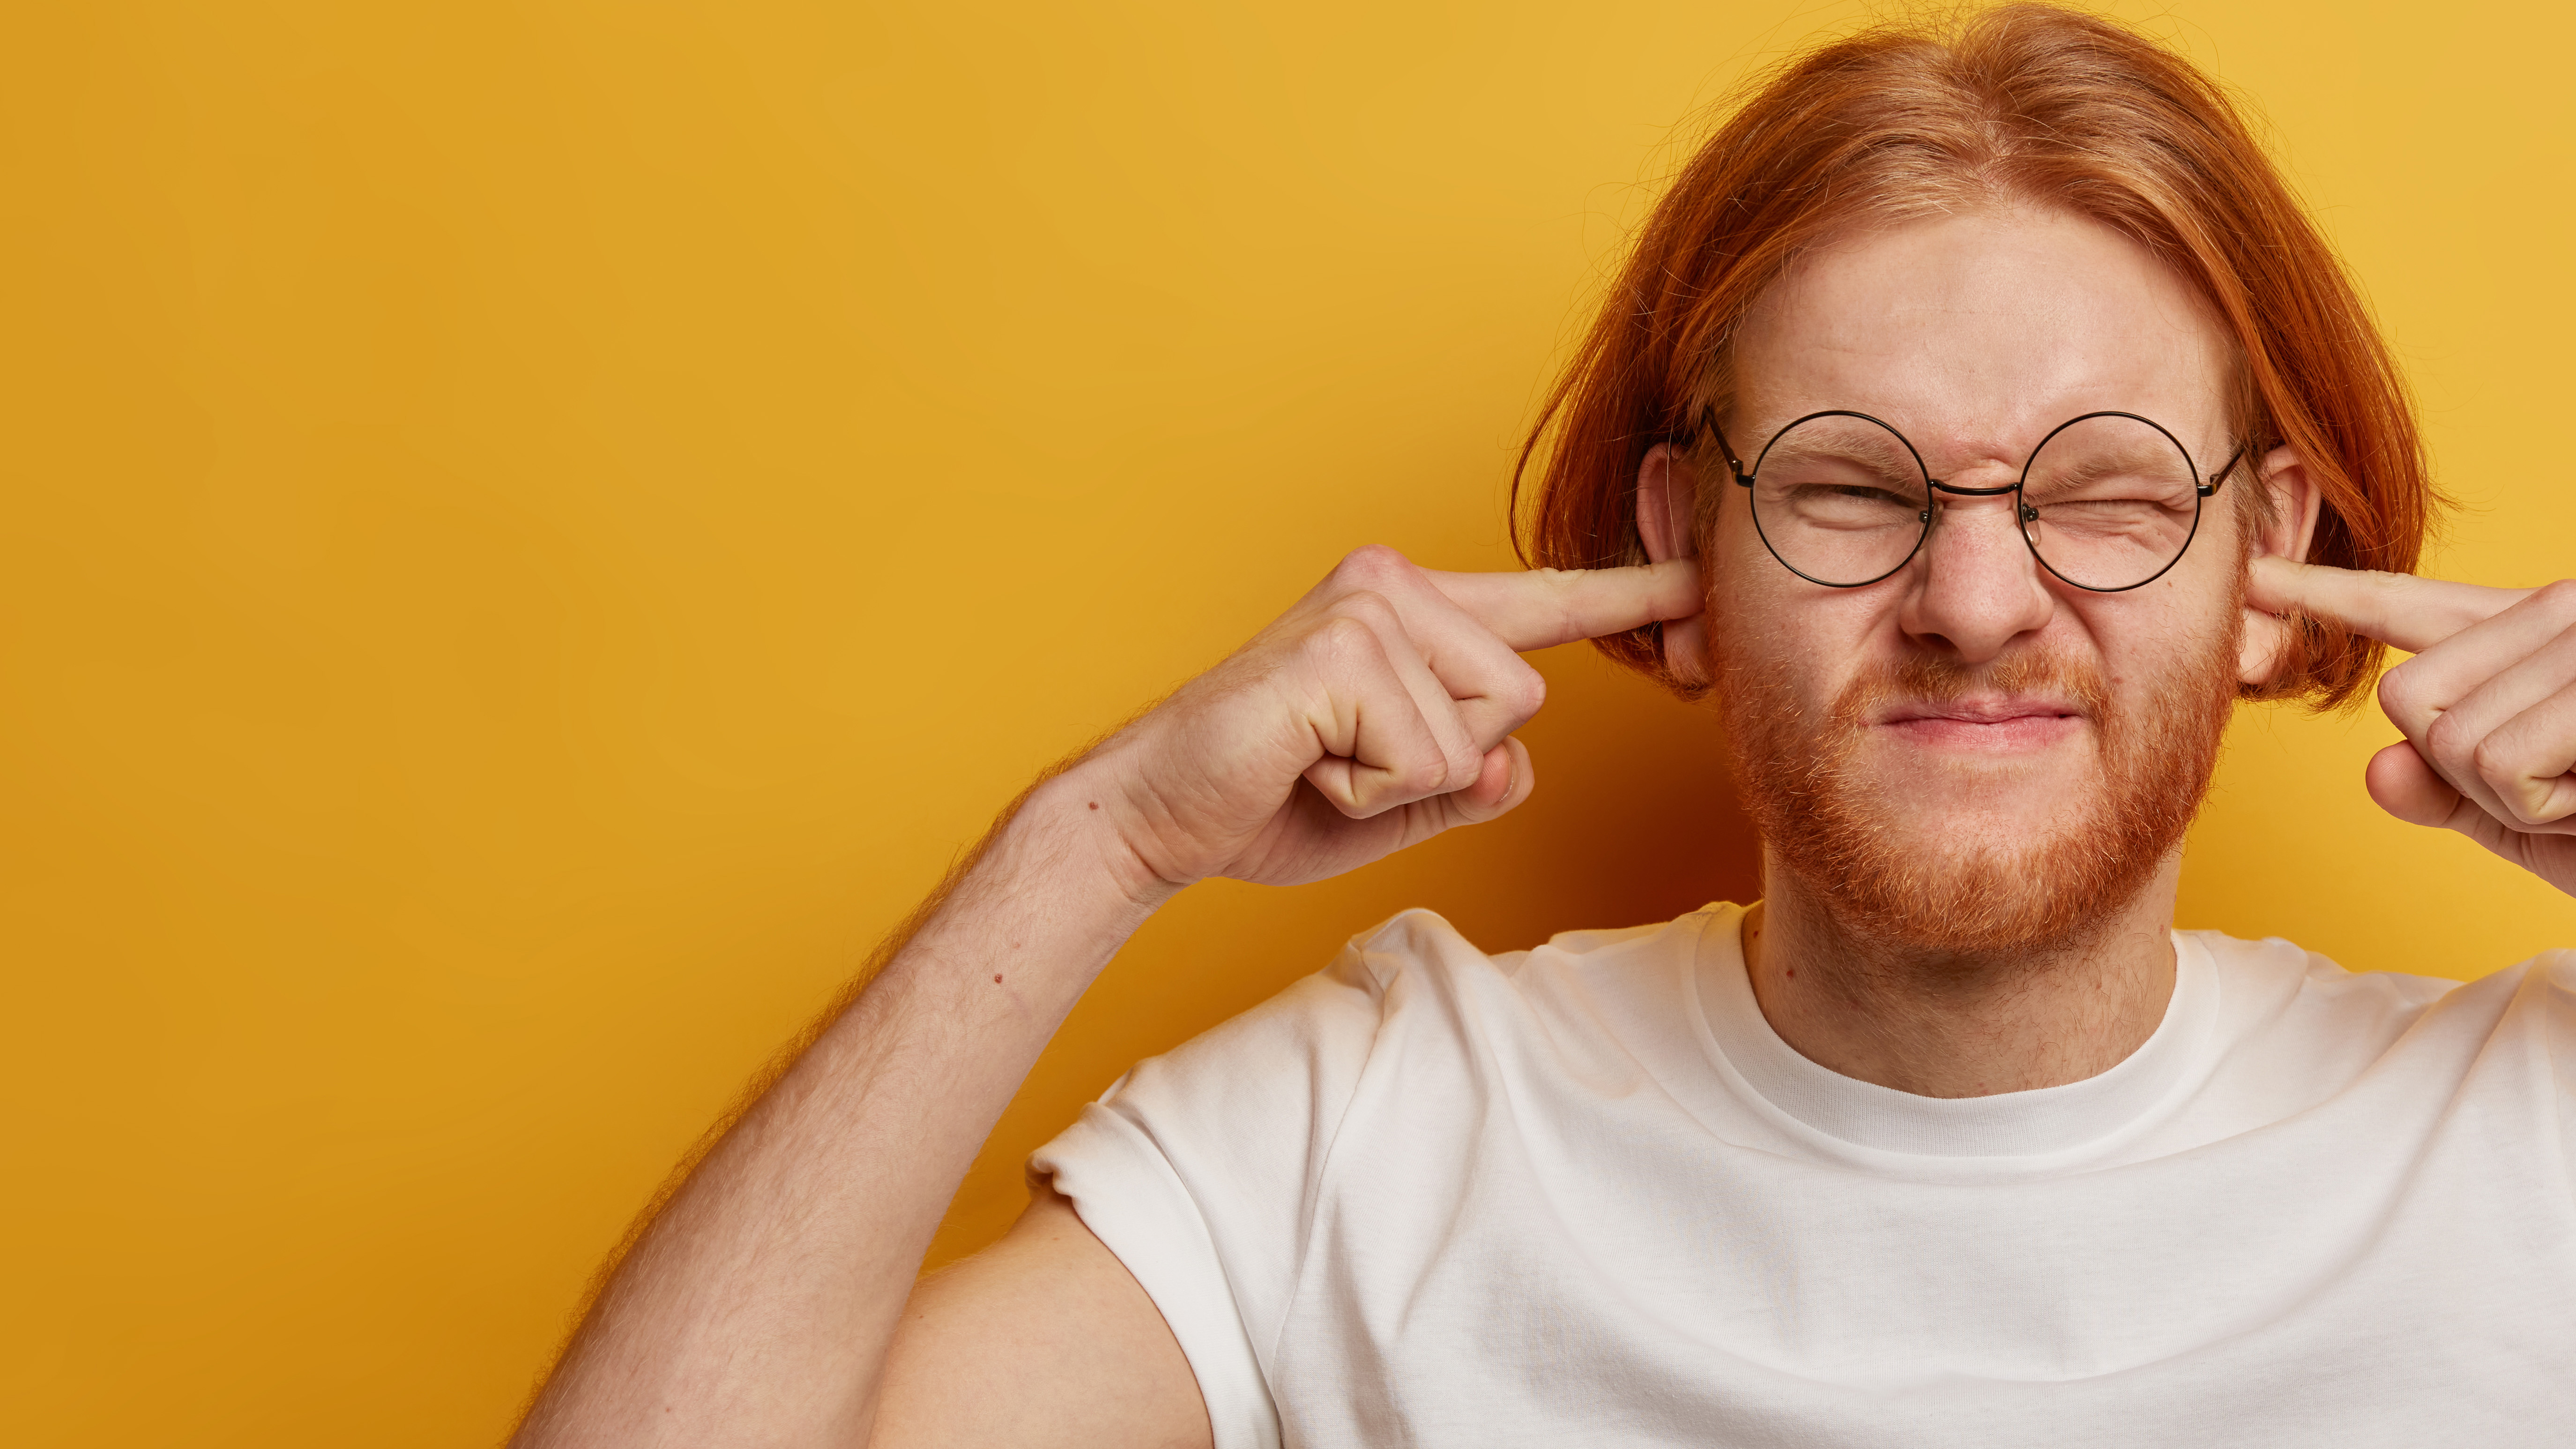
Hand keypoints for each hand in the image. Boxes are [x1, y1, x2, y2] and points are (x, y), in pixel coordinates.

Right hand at [1075, 546, 1701, 892]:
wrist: (1155, 815)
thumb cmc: (1271, 800)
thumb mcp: (1401, 802)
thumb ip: (1477, 779)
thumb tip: (1510, 762)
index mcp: (1411, 612)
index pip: (1538, 607)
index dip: (1626, 598)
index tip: (1700, 577)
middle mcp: (1394, 585)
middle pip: (1522, 697)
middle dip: (1446, 761)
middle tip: (1342, 761)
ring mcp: (1368, 608)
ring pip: (1481, 729)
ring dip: (1403, 779)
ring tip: (1320, 760)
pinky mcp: (1344, 650)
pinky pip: (1428, 757)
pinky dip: (1368, 791)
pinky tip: (1306, 764)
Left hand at [2248, 557, 2575, 894]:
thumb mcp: (2519, 813)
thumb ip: (2439, 787)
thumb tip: (2378, 766)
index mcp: (2531, 630)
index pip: (2405, 604)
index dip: (2321, 592)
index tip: (2252, 573)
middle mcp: (2558, 610)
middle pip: (2404, 697)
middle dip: (2471, 774)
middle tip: (2562, 786)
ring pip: (2448, 741)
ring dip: (2519, 800)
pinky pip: (2496, 766)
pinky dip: (2543, 809)